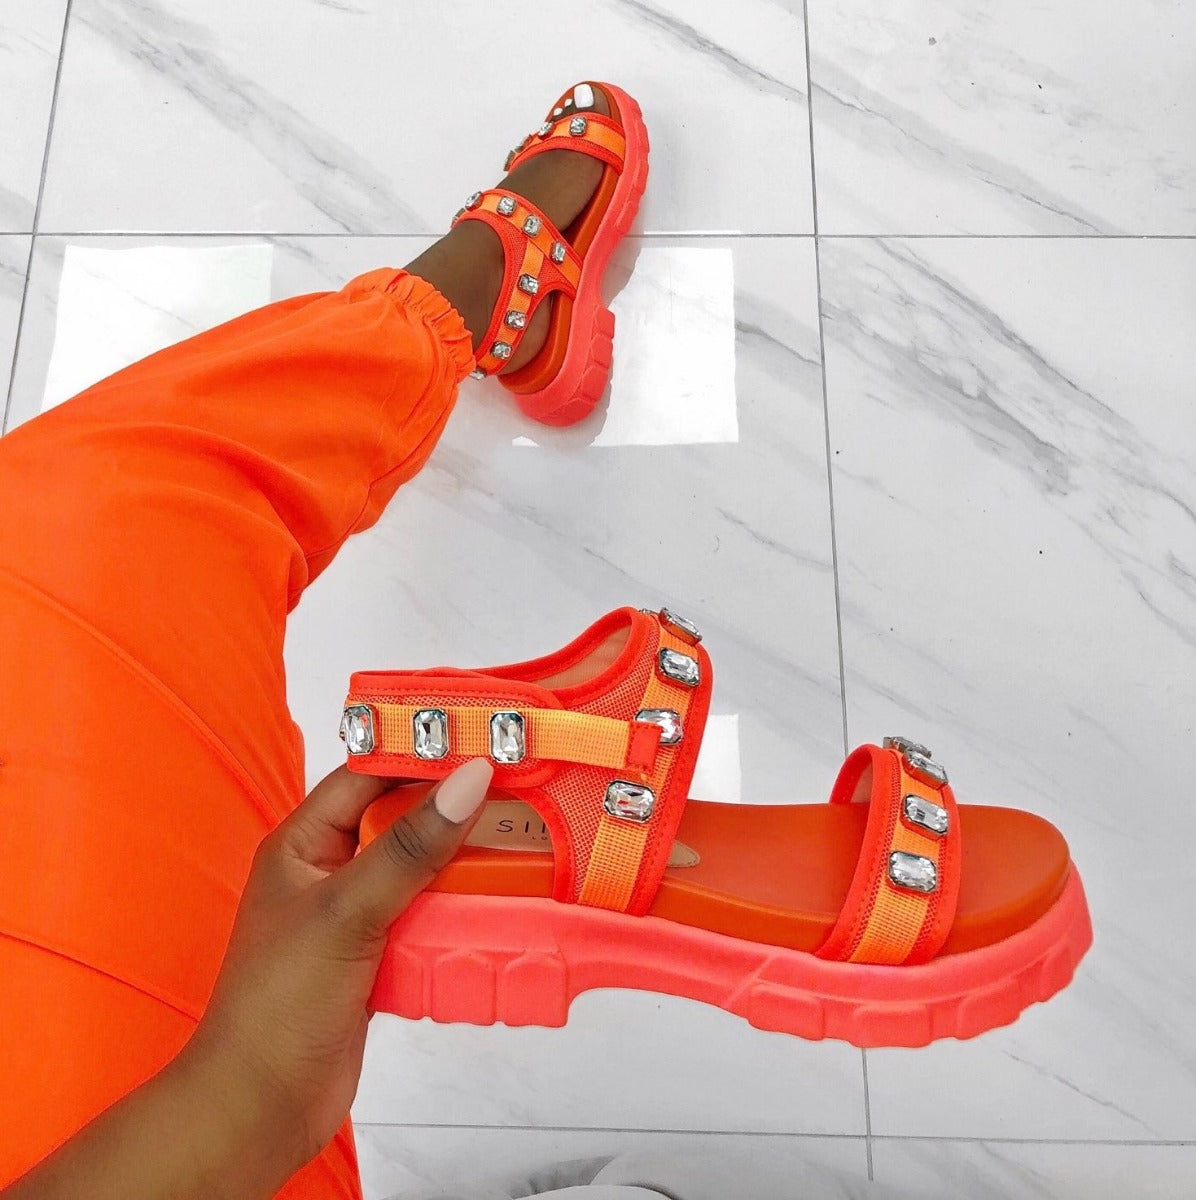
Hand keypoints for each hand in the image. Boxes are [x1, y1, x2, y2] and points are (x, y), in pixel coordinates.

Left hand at [182, 757, 492, 1175]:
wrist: (260, 1109)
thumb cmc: (274, 1010)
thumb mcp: (346, 913)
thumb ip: (409, 847)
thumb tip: (465, 782)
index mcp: (302, 844)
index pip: (367, 774)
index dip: (419, 753)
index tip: (478, 741)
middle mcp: (329, 871)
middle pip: (401, 819)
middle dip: (451, 806)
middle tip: (511, 789)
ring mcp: (356, 914)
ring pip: (421, 869)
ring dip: (462, 861)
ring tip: (516, 840)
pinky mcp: (380, 955)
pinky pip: (429, 916)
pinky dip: (460, 910)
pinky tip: (495, 904)